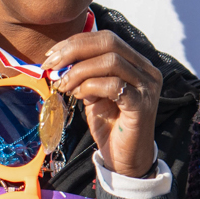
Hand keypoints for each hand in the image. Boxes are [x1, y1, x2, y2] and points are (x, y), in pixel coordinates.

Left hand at [43, 31, 161, 178]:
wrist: (126, 160)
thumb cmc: (110, 126)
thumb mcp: (94, 94)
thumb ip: (84, 74)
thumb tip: (59, 60)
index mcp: (136, 63)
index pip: (106, 38)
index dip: (76, 42)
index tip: (52, 54)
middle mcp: (146, 70)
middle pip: (109, 42)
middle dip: (74, 50)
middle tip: (52, 65)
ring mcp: (147, 87)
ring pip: (110, 61)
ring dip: (79, 71)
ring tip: (65, 85)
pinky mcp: (142, 104)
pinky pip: (113, 85)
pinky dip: (91, 86)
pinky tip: (79, 95)